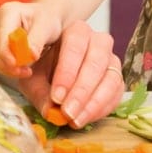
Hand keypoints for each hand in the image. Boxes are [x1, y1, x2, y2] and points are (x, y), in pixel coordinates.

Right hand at [0, 0, 62, 77]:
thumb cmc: (45, 20)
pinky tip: (18, 69)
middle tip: (23, 72)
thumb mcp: (46, 27)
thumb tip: (30, 55)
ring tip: (24, 71)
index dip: (6, 54)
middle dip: (3, 64)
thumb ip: (37, 41)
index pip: (1, 36)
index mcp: (8, 11)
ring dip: (4, 67)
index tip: (17, 66)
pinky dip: (3, 67)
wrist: (44, 18)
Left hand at [0, 14, 123, 127]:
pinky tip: (84, 118)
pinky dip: (101, 109)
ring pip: (110, 78)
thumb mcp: (33, 79)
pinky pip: (116, 93)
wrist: (53, 74)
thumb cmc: (43, 71)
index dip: (67, 72)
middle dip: (81, 90)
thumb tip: (51, 111)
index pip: (75, 45)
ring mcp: (111, 60)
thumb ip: (40, 93)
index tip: (56, 96)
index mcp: (75, 32)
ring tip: (75, 120)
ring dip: (93, 103)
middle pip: (96, 62)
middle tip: (67, 112)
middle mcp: (98, 41)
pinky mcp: (118, 78)